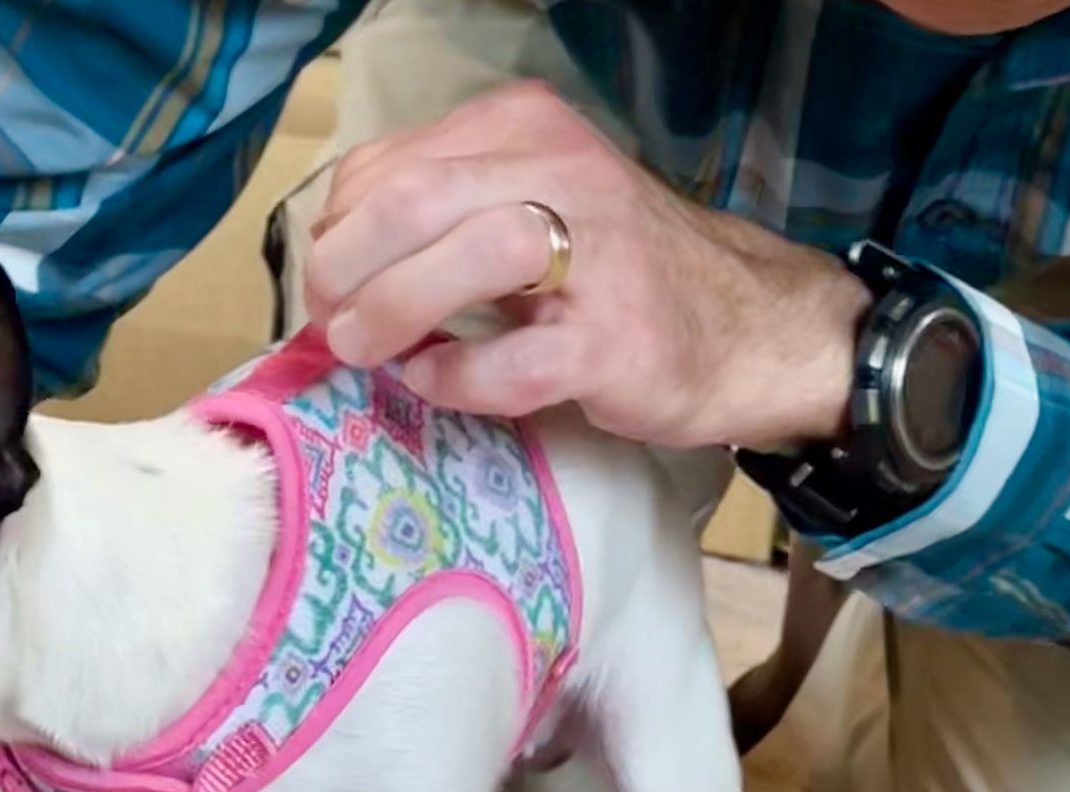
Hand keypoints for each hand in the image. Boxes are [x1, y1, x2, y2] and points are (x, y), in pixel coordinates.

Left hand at [304, 82, 872, 450]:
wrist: (744, 327)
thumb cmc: (618, 273)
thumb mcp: (530, 206)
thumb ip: (444, 217)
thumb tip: (336, 266)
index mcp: (525, 130)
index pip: (391, 165)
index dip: (335, 231)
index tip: (325, 286)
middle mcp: (560, 171)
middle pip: (410, 200)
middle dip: (344, 269)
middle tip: (330, 325)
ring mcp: (594, 255)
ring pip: (461, 261)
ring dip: (389, 313)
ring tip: (366, 352)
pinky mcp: (613, 341)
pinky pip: (510, 359)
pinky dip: (454, 376)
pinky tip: (433, 382)